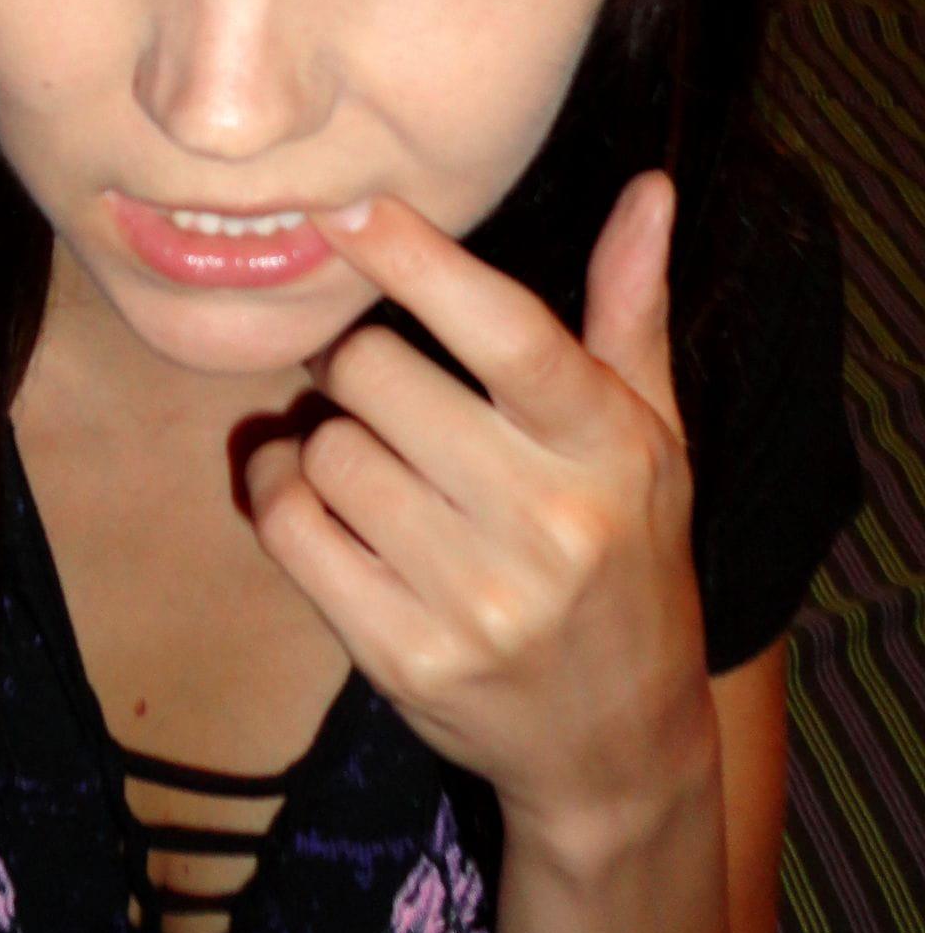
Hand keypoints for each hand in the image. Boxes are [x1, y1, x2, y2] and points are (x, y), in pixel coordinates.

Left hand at [244, 173, 716, 858]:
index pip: (508, 333)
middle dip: (356, 362)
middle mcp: (550, 523)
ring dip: (325, 439)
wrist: (615, 742)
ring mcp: (476, 600)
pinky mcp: (405, 657)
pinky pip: (292, 531)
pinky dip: (280, 495)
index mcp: (611, 450)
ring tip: (364, 455)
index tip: (354, 209)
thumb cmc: (627, 561)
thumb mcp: (652, 442)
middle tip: (367, 375)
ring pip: (329, 453)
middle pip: (379, 378)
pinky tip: (309, 494)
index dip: (421, 262)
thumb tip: (647, 190)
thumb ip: (629, 315)